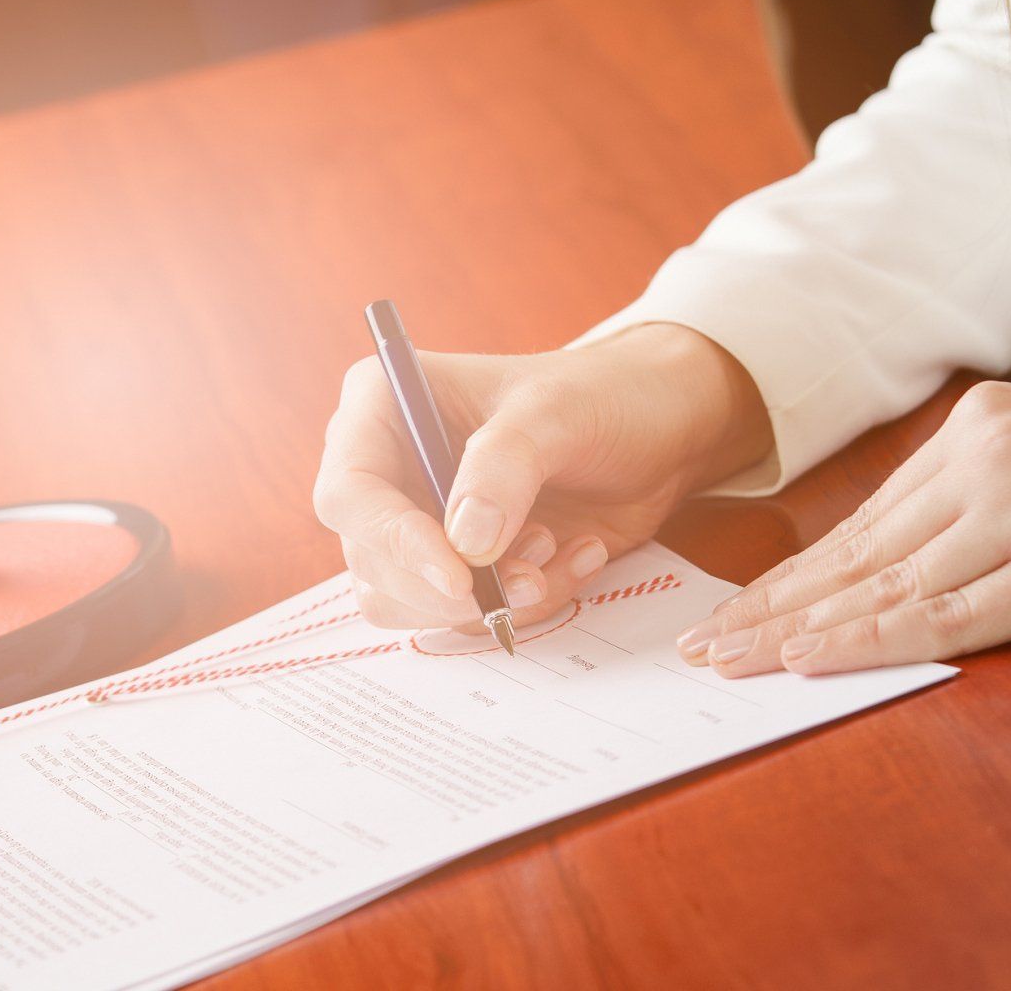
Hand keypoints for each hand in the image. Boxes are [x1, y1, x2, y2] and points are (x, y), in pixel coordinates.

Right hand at [315, 323, 769, 629]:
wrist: (660, 428)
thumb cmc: (602, 394)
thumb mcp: (556, 413)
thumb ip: (505, 468)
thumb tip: (463, 546)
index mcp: (385, 406)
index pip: (349, 491)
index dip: (393, 541)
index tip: (458, 576)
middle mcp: (388, 469)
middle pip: (372, 562)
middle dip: (451, 586)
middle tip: (525, 576)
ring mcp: (421, 521)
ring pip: (411, 602)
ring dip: (488, 599)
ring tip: (554, 551)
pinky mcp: (462, 564)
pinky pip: (467, 615)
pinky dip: (524, 602)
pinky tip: (575, 554)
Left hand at [676, 381, 1010, 676]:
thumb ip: (973, 497)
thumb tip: (887, 563)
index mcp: (977, 428)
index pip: (863, 520)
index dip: (790, 575)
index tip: (731, 611)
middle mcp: (987, 459)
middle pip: (857, 551)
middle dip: (771, 606)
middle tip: (701, 645)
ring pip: (889, 584)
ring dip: (802, 631)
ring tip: (734, 664)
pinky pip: (952, 616)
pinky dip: (875, 641)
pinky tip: (815, 659)